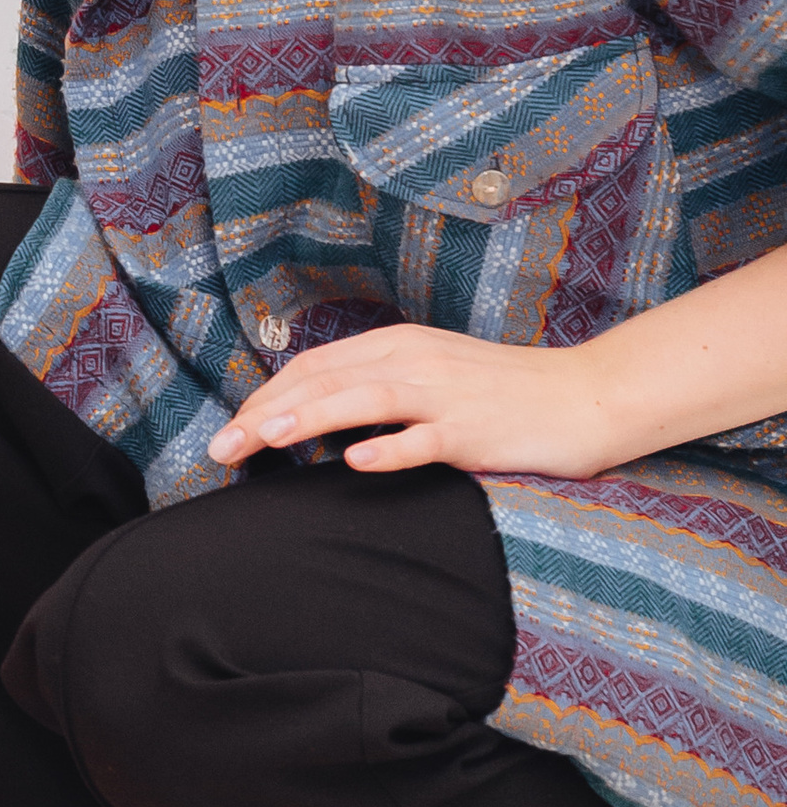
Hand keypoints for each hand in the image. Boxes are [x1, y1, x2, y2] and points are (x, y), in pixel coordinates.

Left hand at [210, 323, 623, 479]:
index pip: (315, 367)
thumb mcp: (433, 376)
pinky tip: (356, 461)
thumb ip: (380, 387)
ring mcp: (445, 395)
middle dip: (266, 414)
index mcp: (399, 346)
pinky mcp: (476, 430)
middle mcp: (415, 362)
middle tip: (221, 448)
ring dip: (308, 420)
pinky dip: (389, 448)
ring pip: (364, 400)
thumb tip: (319, 416)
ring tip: (263, 439)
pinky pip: (426, 439)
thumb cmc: (504, 393)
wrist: (585, 395)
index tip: (230, 430)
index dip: (267, 397)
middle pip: (325, 382)